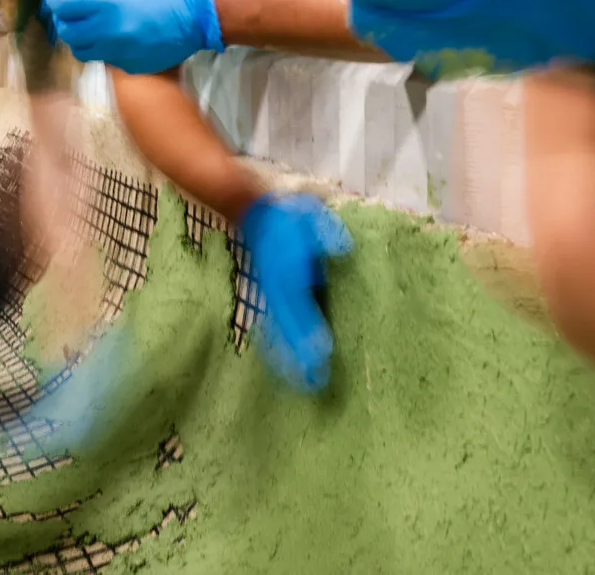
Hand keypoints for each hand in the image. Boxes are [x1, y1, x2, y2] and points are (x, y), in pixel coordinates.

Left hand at [37, 0, 222, 73]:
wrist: (196, 10)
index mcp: (106, 1)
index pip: (59, 5)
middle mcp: (110, 30)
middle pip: (66, 32)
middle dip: (65, 19)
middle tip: (76, 9)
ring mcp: (120, 52)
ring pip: (79, 51)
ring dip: (81, 36)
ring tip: (96, 22)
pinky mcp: (129, 66)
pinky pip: (102, 60)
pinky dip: (103, 48)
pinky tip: (117, 34)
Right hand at [239, 193, 351, 391]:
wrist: (251, 210)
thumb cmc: (287, 214)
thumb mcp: (308, 213)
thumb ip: (324, 231)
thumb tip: (343, 249)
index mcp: (287, 270)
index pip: (299, 303)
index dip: (309, 327)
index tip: (322, 352)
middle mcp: (277, 287)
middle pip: (287, 325)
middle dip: (300, 354)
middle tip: (315, 384)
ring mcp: (272, 294)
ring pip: (280, 330)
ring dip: (291, 357)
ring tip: (305, 383)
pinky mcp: (273, 296)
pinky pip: (278, 325)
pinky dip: (284, 347)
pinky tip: (292, 366)